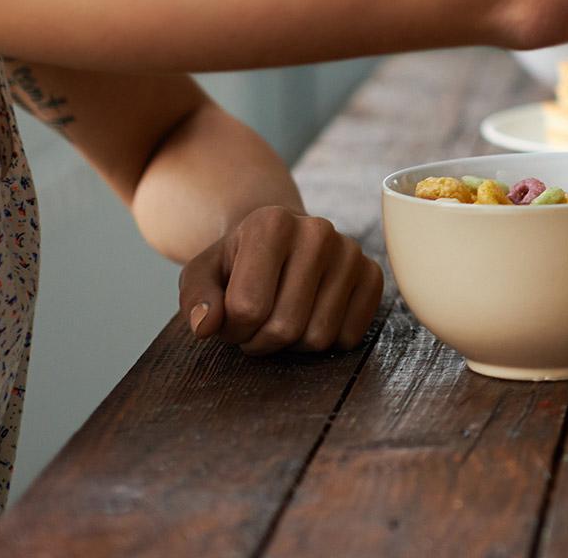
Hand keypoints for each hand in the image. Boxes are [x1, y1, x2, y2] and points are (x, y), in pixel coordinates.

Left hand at [180, 205, 383, 355]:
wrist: (281, 240)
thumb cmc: (238, 262)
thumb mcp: (202, 274)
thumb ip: (196, 299)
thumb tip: (206, 326)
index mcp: (271, 222)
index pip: (246, 308)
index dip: (231, 329)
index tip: (229, 318)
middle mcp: (318, 230)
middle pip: (284, 327)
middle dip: (260, 341)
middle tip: (254, 326)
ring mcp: (350, 251)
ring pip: (318, 337)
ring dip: (292, 345)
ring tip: (281, 319)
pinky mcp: (372, 273)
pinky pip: (350, 336)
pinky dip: (326, 341)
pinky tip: (311, 317)